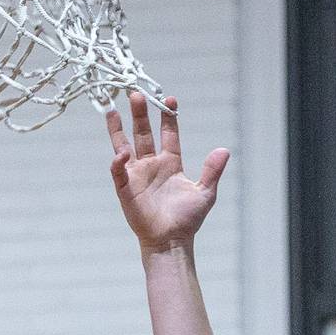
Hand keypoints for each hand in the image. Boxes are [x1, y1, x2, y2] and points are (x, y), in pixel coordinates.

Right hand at [107, 93, 228, 252]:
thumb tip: (223, 150)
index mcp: (170, 163)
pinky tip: (121, 153)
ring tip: (112, 108)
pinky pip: (118, 172)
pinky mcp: (125, 189)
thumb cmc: (187, 220)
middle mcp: (151, 166)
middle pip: (143, 133)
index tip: (169, 99)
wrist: (171, 241)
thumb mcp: (205, 193)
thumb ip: (212, 170)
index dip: (168, 117)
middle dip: (140, 114)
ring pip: (124, 146)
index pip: (168, 133)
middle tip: (136, 93)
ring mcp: (137, 176)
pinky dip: (118, 162)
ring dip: (118, 129)